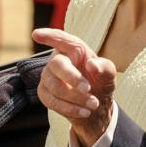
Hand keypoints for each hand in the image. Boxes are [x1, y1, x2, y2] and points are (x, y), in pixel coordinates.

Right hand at [33, 28, 116, 146]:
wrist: (96, 105)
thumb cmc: (100, 82)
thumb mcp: (109, 74)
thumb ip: (104, 67)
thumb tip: (92, 64)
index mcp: (74, 49)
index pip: (61, 39)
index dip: (49, 36)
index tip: (36, 34)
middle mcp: (58, 60)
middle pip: (57, 64)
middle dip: (72, 78)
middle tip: (88, 89)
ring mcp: (48, 77)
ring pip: (55, 86)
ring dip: (75, 98)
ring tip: (94, 104)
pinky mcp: (44, 93)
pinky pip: (51, 101)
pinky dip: (69, 108)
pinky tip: (84, 112)